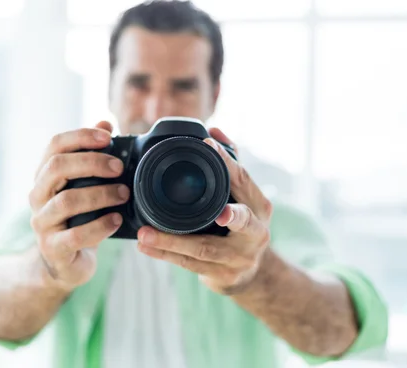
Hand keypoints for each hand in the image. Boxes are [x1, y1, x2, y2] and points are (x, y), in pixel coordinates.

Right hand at [28, 121, 129, 290]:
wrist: (64, 263)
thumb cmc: (78, 218)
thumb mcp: (84, 186)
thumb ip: (92, 155)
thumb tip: (105, 121)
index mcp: (45, 176)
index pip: (55, 145)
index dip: (81, 136)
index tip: (108, 137)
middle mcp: (37, 196)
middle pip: (57, 167)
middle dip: (92, 163)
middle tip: (120, 168)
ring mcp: (42, 223)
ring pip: (66, 201)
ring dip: (100, 194)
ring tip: (124, 195)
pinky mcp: (53, 249)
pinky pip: (75, 235)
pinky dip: (99, 225)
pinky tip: (116, 220)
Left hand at [136, 128, 273, 294]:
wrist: (251, 272)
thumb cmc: (241, 224)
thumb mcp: (243, 196)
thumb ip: (230, 163)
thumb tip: (215, 130)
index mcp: (260, 207)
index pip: (245, 181)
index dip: (229, 162)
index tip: (208, 144)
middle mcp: (256, 233)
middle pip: (241, 222)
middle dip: (230, 216)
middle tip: (217, 214)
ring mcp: (239, 257)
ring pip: (205, 249)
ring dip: (173, 241)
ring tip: (145, 233)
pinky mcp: (222, 276)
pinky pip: (189, 264)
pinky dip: (165, 255)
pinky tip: (146, 247)